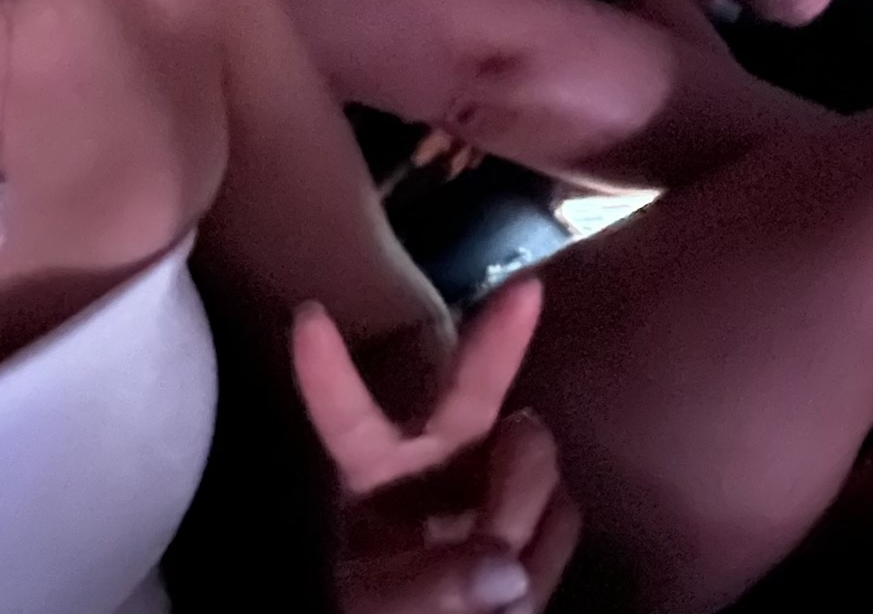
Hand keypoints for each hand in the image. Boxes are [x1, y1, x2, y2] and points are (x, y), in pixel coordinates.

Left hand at [296, 279, 578, 613]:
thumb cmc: (397, 604)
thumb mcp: (386, 612)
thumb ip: (427, 593)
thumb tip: (506, 572)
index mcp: (374, 472)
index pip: (348, 420)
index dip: (328, 375)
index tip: (306, 315)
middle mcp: (434, 453)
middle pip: (467, 391)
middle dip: (495, 342)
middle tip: (526, 291)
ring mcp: (494, 468)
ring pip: (530, 458)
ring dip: (523, 514)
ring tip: (503, 578)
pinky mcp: (546, 497)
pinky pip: (565, 511)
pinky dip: (549, 550)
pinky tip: (524, 573)